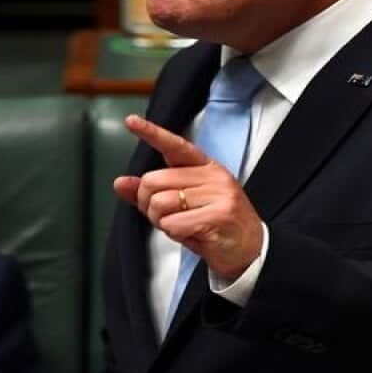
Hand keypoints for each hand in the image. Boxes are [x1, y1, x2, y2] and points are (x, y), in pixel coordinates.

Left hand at [114, 114, 262, 280]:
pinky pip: (173, 224)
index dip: (152, 133)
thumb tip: (121, 183)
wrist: (250, 251)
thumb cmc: (214, 227)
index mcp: (206, 167)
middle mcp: (213, 176)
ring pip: (160, 204)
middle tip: (166, 217)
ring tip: (183, 226)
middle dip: (149, 205)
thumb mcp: (182, 206)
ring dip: (162, 222)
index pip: (175, 145)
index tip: (131, 121)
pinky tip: (193, 234)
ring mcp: (218, 194)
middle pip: (154, 181)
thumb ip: (152, 193)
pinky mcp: (218, 215)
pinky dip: (174, 234)